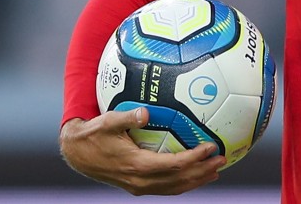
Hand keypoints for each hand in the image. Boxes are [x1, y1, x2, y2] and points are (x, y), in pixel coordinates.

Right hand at [59, 107, 225, 194]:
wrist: (78, 155)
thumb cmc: (94, 135)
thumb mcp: (107, 122)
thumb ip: (126, 118)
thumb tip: (145, 112)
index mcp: (137, 166)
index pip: (173, 165)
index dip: (194, 158)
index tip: (210, 147)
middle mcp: (140, 181)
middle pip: (179, 180)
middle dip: (202, 171)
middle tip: (222, 159)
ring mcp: (139, 186)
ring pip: (174, 188)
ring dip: (196, 180)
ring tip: (215, 171)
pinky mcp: (138, 186)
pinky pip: (166, 188)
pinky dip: (183, 184)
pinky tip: (194, 176)